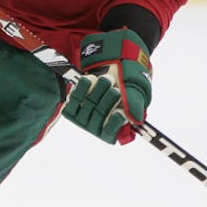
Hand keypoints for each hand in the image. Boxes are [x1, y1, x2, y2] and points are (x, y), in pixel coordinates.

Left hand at [63, 29, 151, 143]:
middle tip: (116, 89)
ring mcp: (81, 117)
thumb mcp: (134, 95)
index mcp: (110, 132)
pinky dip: (84, 86)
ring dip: (99, 89)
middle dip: (110, 99)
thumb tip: (134, 118)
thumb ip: (134, 105)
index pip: (109, 132)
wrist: (110, 74)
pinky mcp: (71, 105)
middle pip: (100, 115)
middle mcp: (94, 128)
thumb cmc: (125, 89)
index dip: (114, 123)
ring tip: (107, 79)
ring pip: (89, 104)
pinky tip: (91, 78)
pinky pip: (76, 96)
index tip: (121, 112)